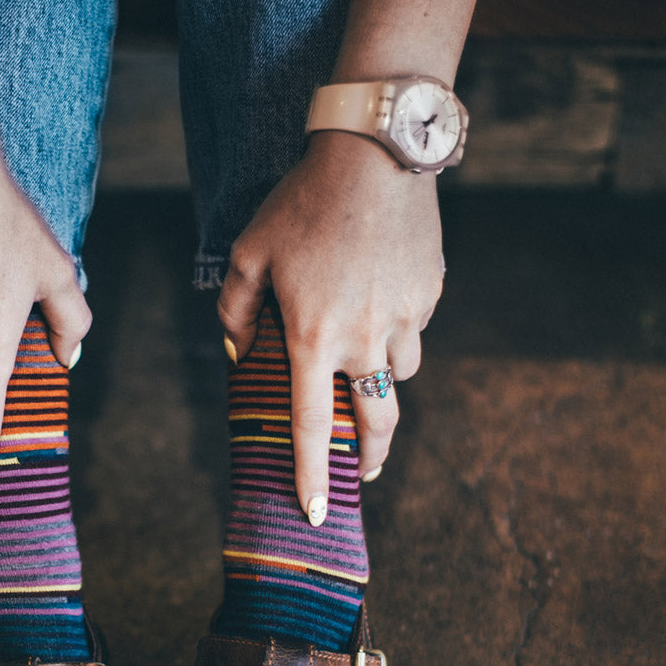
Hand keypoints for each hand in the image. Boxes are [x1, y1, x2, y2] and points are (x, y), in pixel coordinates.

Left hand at [218, 130, 443, 516]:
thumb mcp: (250, 252)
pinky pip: (414, 331)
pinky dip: (397, 331)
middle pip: (376, 422)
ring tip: (362, 365)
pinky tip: (380, 300)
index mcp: (312, 339)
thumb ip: (235, 312)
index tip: (315, 513)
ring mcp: (404, 320)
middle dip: (371, 456)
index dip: (312, 474)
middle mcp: (363, 341)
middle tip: (364, 471)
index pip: (312, 426)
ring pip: (397, 376)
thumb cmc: (302, 202)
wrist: (376, 152)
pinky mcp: (431, 296)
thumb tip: (238, 354)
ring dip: (379, 382)